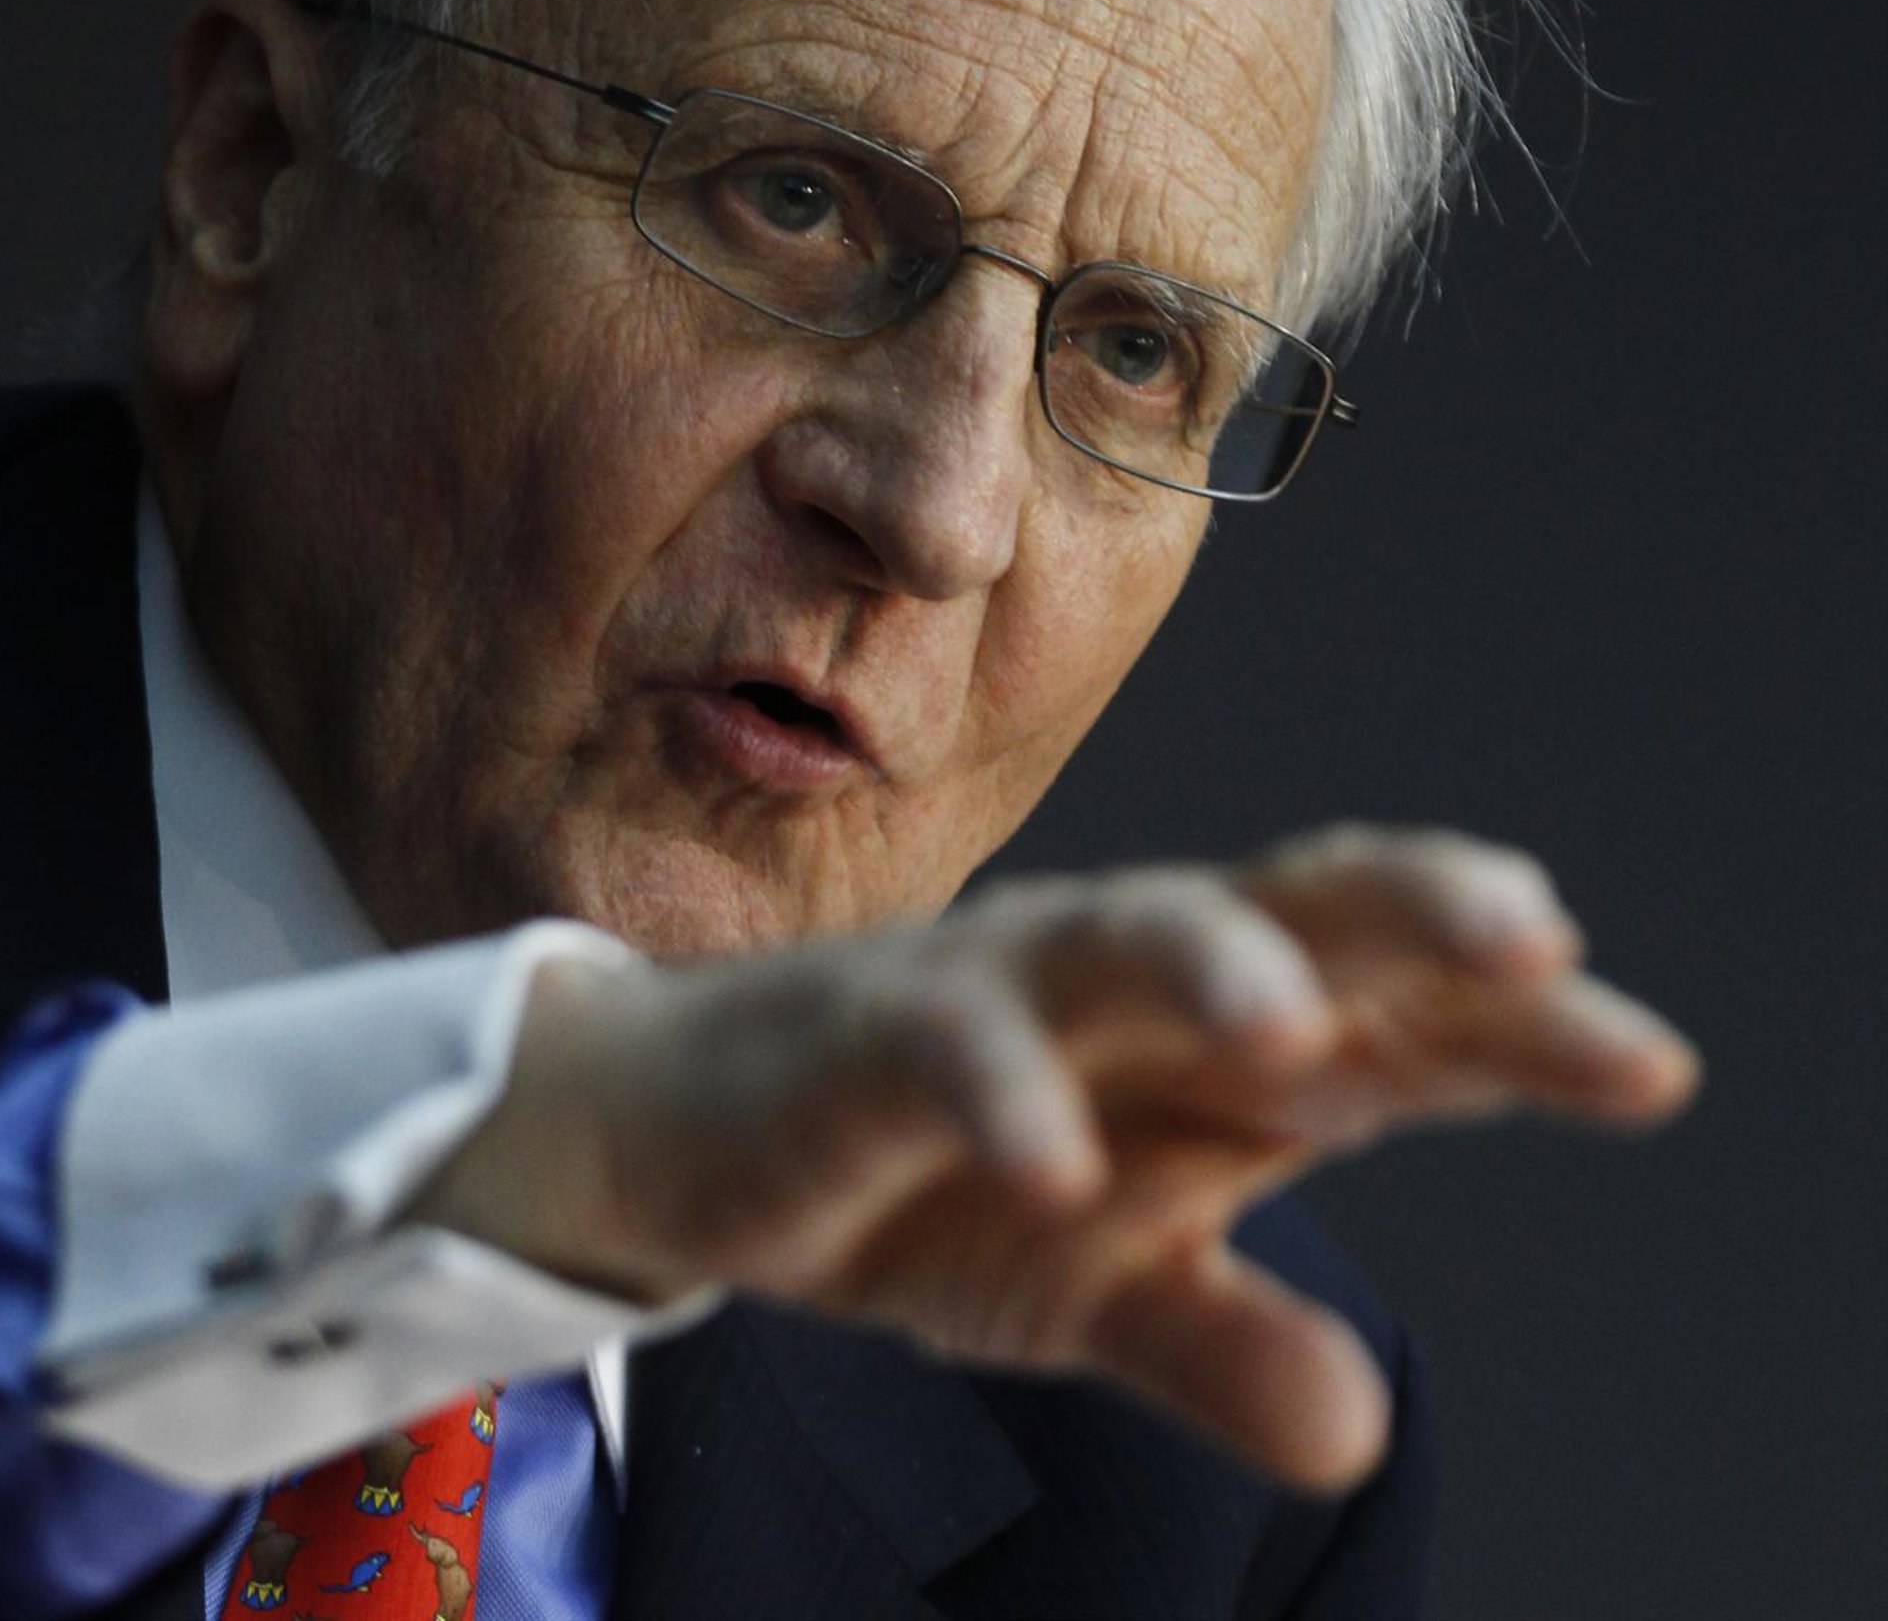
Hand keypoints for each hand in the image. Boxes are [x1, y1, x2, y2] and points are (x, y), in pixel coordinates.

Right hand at [408, 826, 1699, 1490]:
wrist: (694, 1130)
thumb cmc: (926, 1177)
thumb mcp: (1094, 1286)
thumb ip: (1221, 1338)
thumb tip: (1362, 1433)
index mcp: (1206, 1034)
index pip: (1388, 1006)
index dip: (1516, 1022)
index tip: (1646, 1062)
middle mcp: (1125, 981)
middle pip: (1288, 908)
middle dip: (1411, 912)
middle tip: (1534, 935)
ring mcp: (1001, 988)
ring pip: (1121, 936)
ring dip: (1214, 969)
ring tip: (1305, 1039)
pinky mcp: (871, 1032)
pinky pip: (946, 1046)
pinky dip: (1002, 1094)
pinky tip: (1056, 1164)